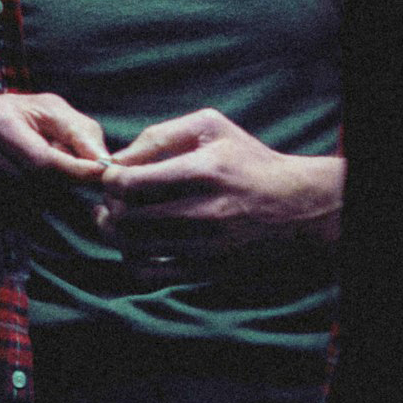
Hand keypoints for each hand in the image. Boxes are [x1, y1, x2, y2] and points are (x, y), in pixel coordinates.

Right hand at [0, 92, 110, 223]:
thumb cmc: (13, 119)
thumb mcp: (46, 110)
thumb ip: (79, 131)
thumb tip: (103, 163)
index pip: (41, 160)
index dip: (76, 172)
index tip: (101, 176)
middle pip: (33, 188)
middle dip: (59, 185)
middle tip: (69, 176)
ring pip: (23, 207)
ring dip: (43, 200)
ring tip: (39, 179)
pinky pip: (8, 221)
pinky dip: (24, 211)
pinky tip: (20, 192)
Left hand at [93, 108, 341, 257]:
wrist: (294, 206)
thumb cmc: (246, 160)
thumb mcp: (209, 127)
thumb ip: (159, 136)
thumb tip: (117, 161)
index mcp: (204, 171)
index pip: (132, 183)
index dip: (110, 180)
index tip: (114, 175)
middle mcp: (205, 213)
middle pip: (127, 219)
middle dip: (108, 205)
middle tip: (113, 197)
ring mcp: (205, 248)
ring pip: (133, 248)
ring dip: (115, 232)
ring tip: (117, 217)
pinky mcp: (206, 271)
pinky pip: (150, 275)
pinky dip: (132, 258)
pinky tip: (137, 242)